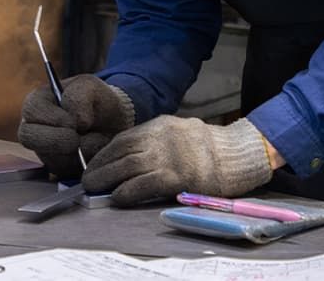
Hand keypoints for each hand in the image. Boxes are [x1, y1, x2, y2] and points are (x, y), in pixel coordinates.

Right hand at [18, 74, 133, 179]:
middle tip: (76, 140)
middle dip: (54, 140)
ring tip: (95, 139)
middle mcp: (35, 126)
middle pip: (28, 137)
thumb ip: (80, 96)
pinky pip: (62, 170)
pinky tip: (94, 151)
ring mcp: (43, 148)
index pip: (32, 109)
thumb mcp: (91, 86)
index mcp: (39, 102)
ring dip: (73, 151)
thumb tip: (77, 121)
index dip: (51, 117)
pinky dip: (80, 162)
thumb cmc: (97, 100)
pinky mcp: (56, 166)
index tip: (73, 124)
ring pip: (47, 156)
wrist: (113, 122)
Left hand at [82, 115, 272, 205]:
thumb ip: (156, 139)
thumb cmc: (208, 147)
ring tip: (93, 188)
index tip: (93, 163)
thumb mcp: (178, 131)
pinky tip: (117, 197)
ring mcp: (168, 156)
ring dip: (106, 178)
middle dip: (100, 166)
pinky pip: (143, 184)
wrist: (236, 154)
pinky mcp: (176, 176)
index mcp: (161, 125)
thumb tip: (129, 155)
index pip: (124, 138)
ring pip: (127, 167)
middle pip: (121, 152)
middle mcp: (160, 138)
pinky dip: (126, 191)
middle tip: (87, 179)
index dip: (105, 152)